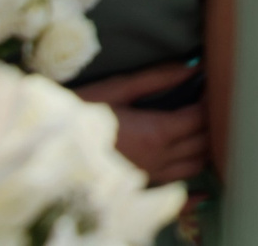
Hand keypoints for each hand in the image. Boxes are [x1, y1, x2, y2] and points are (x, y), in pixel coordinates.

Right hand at [74, 62, 208, 184]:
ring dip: (204, 148)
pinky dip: (192, 187)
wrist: (45, 144)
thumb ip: (159, 78)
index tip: (212, 84)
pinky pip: (174, 189)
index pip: (200, 117)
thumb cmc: (79, 112)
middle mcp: (158, 159)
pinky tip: (202, 189)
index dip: (211, 99)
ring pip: (194, 166)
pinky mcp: (138, 188)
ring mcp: (149, 176)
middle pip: (203, 142)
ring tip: (203, 129)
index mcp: (156, 132)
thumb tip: (193, 67)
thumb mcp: (118, 89)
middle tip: (212, 103)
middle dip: (212, 121)